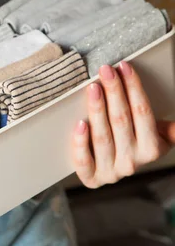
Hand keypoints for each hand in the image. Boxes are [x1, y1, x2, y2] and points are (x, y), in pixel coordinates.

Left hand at [72, 61, 174, 188]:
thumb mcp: (158, 136)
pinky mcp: (91, 178)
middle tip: (105, 70)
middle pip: (121, 121)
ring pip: (102, 137)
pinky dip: (81, 142)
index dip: (133, 88)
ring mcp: (111, 172)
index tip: (123, 67)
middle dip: (114, 92)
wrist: (114, 171)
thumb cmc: (135, 144)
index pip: (142, 113)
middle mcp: (132, 162)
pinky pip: (84, 161)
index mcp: (151, 149)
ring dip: (97, 110)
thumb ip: (169, 129)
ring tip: (93, 88)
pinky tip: (80, 123)